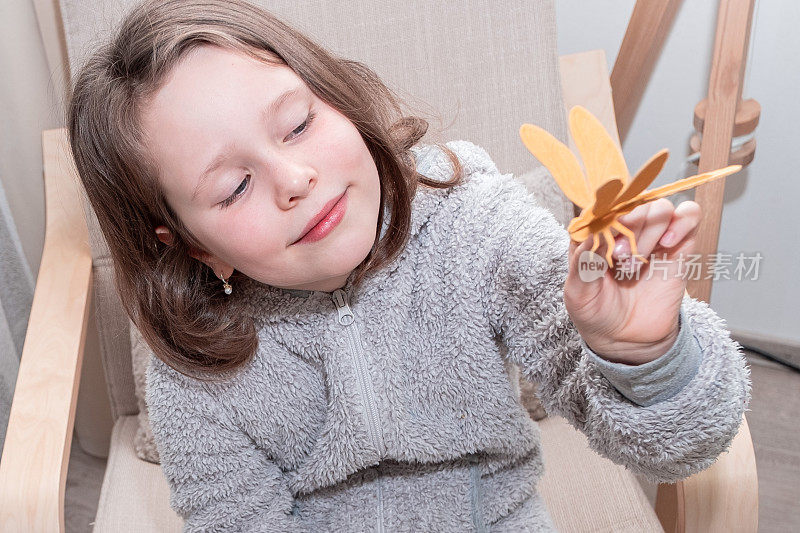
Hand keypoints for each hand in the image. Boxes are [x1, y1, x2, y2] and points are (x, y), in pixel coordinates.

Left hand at [563, 198, 700, 364]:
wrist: (626, 341)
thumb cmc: (596, 313)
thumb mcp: (578, 294)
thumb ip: (582, 265)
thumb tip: (590, 236)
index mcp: (593, 233)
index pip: (601, 204)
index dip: (606, 212)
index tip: (607, 231)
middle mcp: (622, 229)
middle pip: (633, 201)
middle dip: (629, 225)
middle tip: (620, 257)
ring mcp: (652, 237)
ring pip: (659, 207)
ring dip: (650, 229)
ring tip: (637, 262)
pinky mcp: (678, 247)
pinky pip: (689, 216)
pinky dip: (683, 221)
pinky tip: (669, 242)